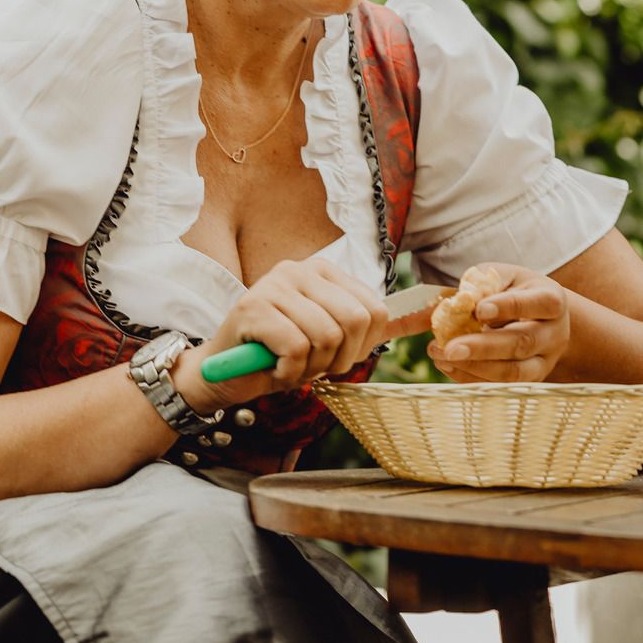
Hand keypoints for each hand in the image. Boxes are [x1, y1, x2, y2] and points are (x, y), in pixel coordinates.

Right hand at [173, 256, 388, 413]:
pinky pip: (296, 347)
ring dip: (310, 367)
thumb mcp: (327, 340)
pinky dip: (290, 371)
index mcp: (323, 272)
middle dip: (339, 358)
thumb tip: (422, 317)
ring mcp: (274, 284)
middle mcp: (300, 269)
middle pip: (356, 320)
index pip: (375, 309)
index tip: (334, 357)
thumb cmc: (276, 356)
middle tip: (311, 365)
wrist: (219, 374)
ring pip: (326, 336)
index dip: (361, 347)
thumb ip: (362, 328)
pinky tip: (272, 367)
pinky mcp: (253, 306)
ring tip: (288, 364)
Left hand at [427, 266, 569, 384]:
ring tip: (442, 356)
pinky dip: (472, 378)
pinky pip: (501, 386)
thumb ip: (479, 283)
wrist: (544, 318)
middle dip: (484, 347)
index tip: (479, 310)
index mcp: (551, 300)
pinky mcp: (530, 381)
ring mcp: (544, 362)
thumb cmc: (517, 290)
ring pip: (514, 372)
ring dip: (475, 367)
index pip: (538, 303)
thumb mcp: (503, 276)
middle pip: (523, 343)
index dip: (508, 307)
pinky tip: (447, 366)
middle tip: (450, 348)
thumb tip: (449, 304)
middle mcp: (553, 334)